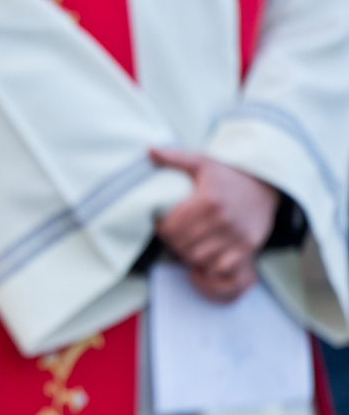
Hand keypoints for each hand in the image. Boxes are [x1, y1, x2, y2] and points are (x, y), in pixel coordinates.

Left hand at [150, 147, 279, 300]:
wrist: (265, 184)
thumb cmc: (226, 174)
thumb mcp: (202, 161)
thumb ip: (174, 157)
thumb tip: (149, 149)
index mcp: (208, 199)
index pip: (172, 228)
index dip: (160, 229)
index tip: (160, 223)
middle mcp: (224, 218)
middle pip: (183, 245)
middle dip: (172, 242)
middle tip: (170, 235)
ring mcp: (238, 234)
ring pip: (198, 258)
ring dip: (187, 253)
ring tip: (185, 242)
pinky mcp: (249, 245)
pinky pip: (219, 266)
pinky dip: (207, 263)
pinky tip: (203, 250)